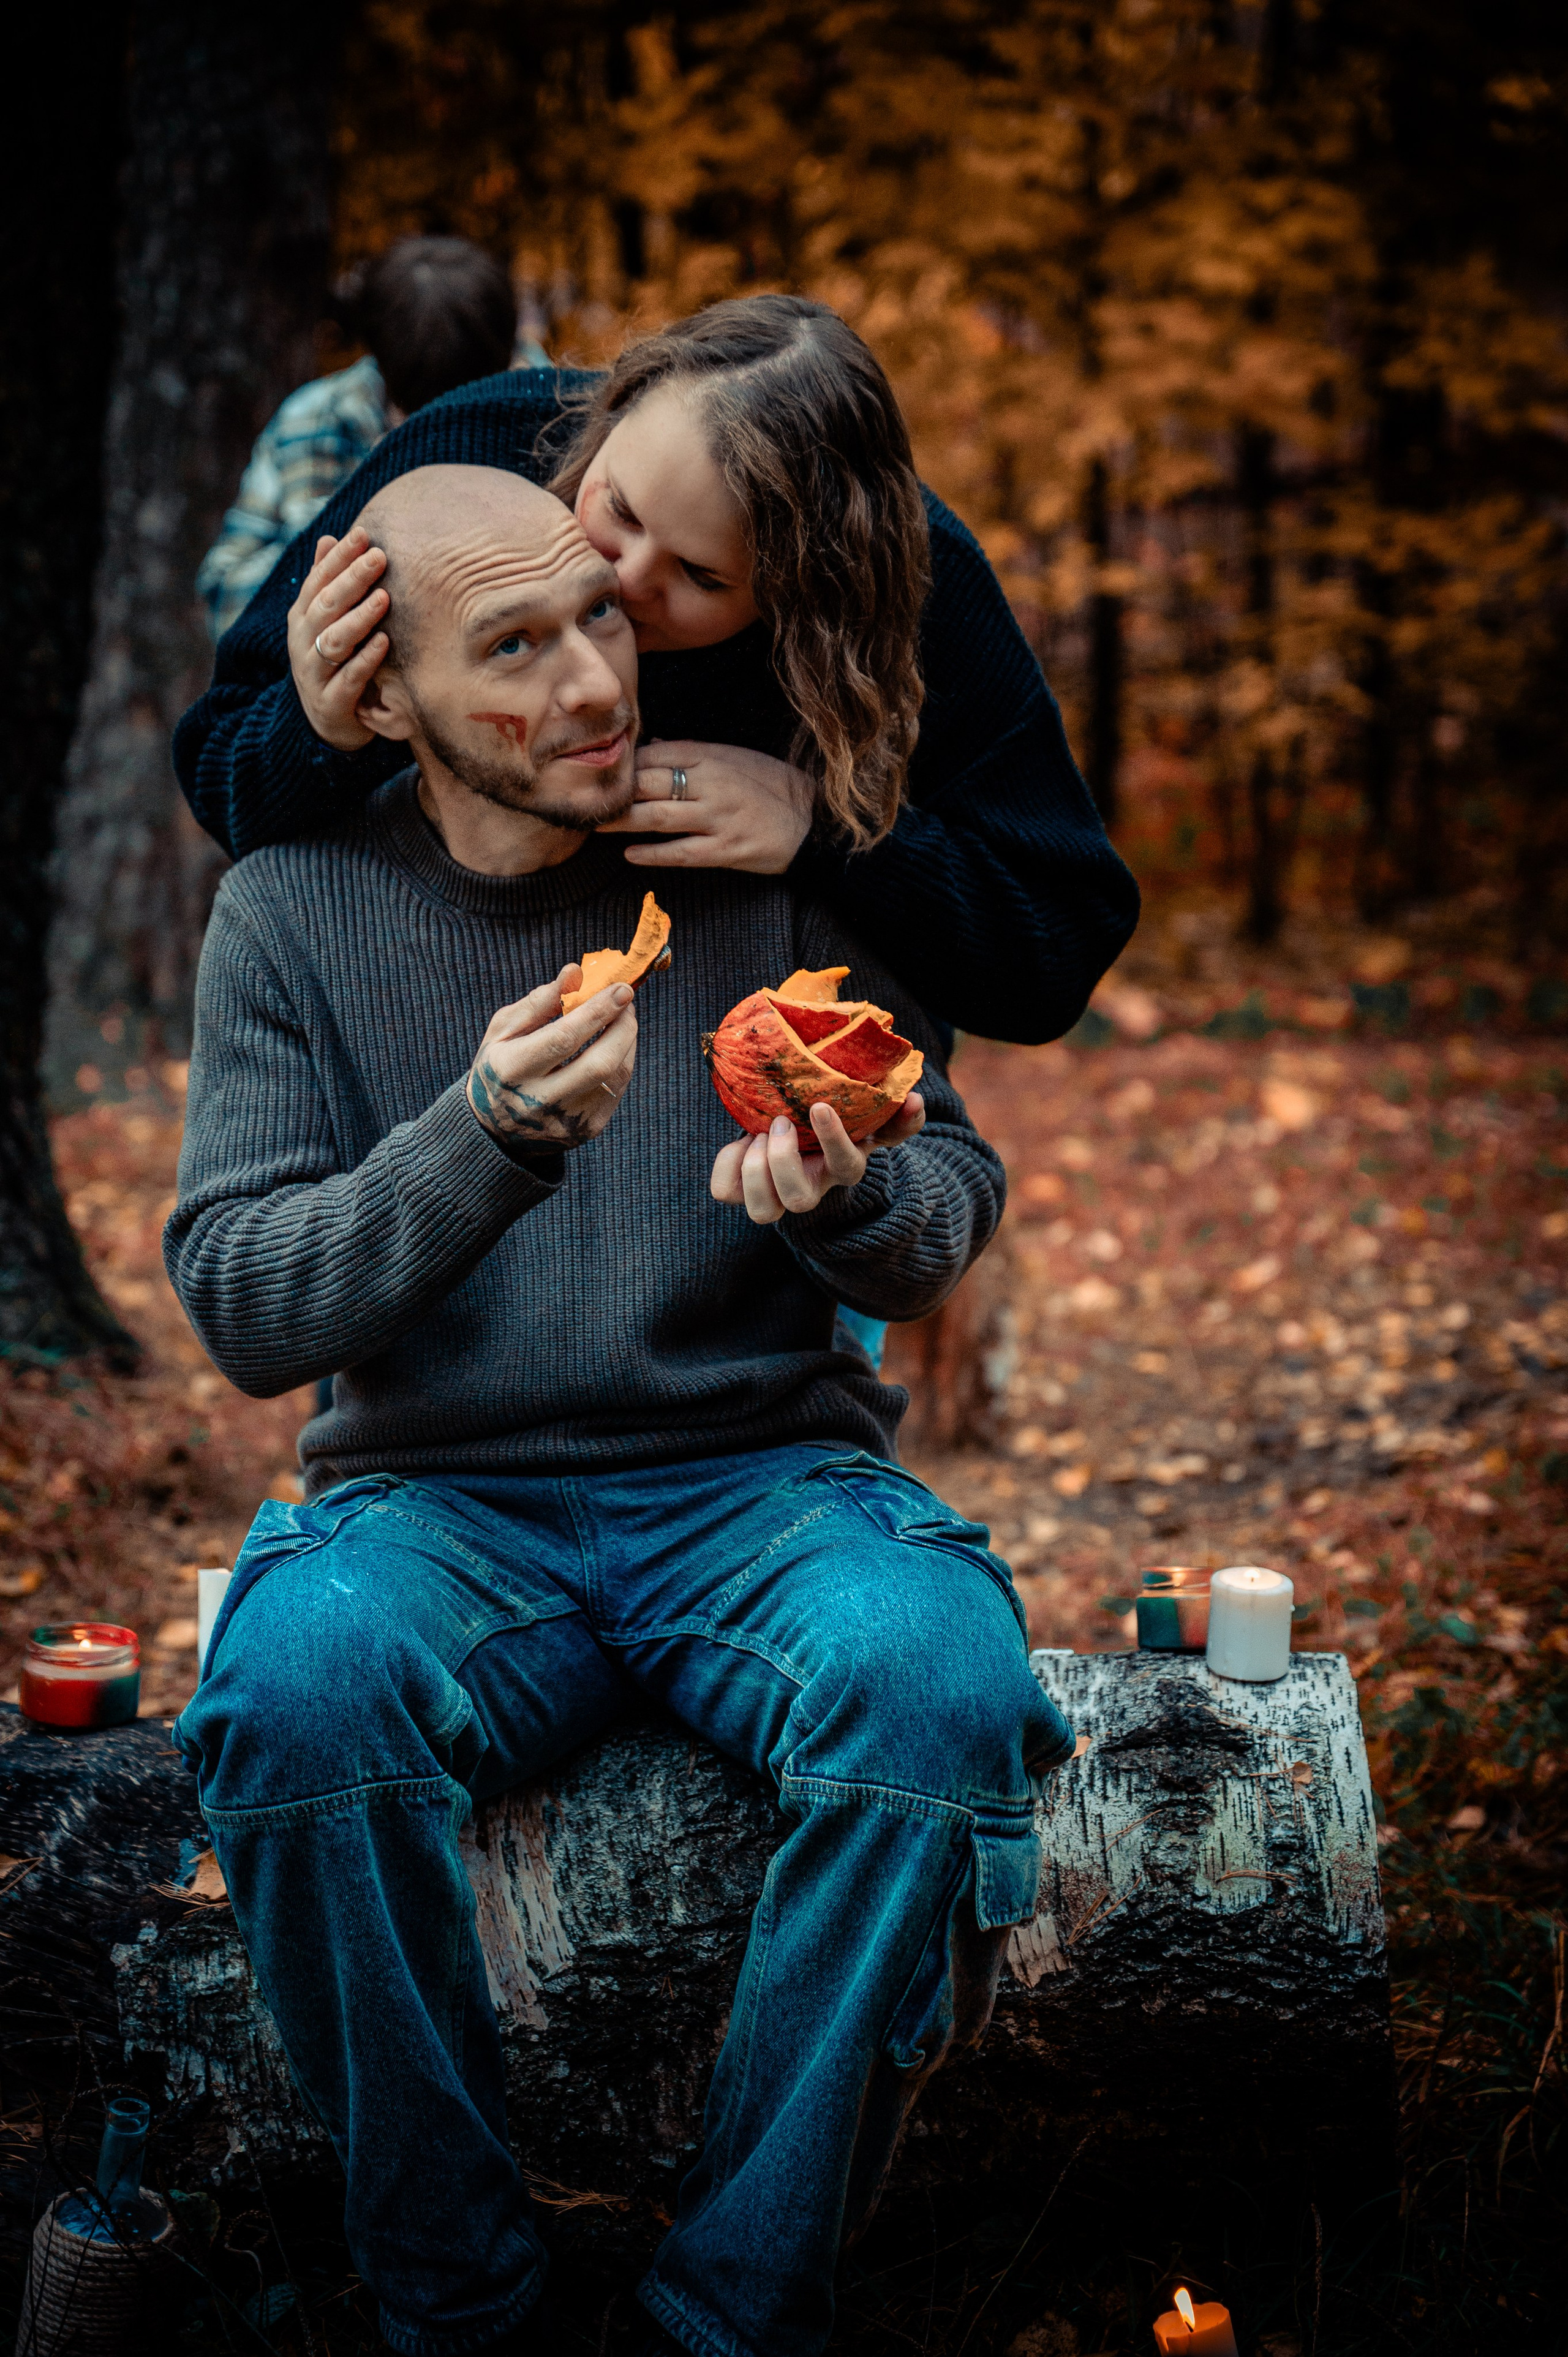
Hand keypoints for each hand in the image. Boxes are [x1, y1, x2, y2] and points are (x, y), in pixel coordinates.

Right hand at [286, 525, 391, 750]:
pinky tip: (385, 642)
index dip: (339, 557)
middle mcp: (302, 642)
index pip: (318, 580)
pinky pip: (349, 678)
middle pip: (326, 605)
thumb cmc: (333, 662)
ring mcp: (314, 673)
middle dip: (352, 579)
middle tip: (379, 557)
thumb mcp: (325, 623)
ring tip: (384, 598)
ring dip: (360, 618)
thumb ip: (326, 583)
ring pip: (334, 641)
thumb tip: (328, 537)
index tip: (363, 534)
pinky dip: (366, 660)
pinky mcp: (330, 702)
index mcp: (302, 617)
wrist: (325, 722)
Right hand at [467, 968, 636, 1153]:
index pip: (564, 1038)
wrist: (493, 1130)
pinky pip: (617, 1090)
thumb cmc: (500, 1067)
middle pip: (599, 1063)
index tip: (620, 988)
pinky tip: (615, 1044)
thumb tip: (575, 973)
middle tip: (627, 1000)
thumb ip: (539, 1002)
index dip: (597, 1011)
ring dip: (627, 1040)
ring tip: (622, 1018)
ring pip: (615, 1077)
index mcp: (511, 1070)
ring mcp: (567, 1122)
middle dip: (622, 1026)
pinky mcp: (587, 1130)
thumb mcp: (503, 1030)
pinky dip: (622, 1060)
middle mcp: (540, 1101)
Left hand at [597, 741, 814, 873]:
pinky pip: (682, 853)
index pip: (657, 753)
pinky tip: (629, 854)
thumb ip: (693, 753)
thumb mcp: (736, 757)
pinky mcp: (726, 849)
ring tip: (595, 824)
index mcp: (714, 756)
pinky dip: (653, 853)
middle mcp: (713, 784)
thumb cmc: (773, 786)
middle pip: (651, 782)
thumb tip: (653, 748)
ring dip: (623, 821)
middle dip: (615, 790)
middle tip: (582, 797)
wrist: (813, 821)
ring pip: (659, 817)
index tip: (599, 769)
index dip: (625, 762)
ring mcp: (719, 818)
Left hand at [710, 1095, 925, 1225]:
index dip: (833, 1140)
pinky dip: (727, 1163)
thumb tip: (915, 1101)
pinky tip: (741, 1141)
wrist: (802, 1138)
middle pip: (798, 1200)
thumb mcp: (871, 1121)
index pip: (846, 1165)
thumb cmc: (839, 1128)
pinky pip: (724, 1190)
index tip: (819, 1106)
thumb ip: (898, 1116)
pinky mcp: (743, 1191)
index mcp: (845, 1168)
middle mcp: (811, 1189)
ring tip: (759, 1133)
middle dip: (782, 1158)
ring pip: (761, 1211)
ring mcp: (775, 1196)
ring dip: (755, 1168)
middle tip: (780, 1122)